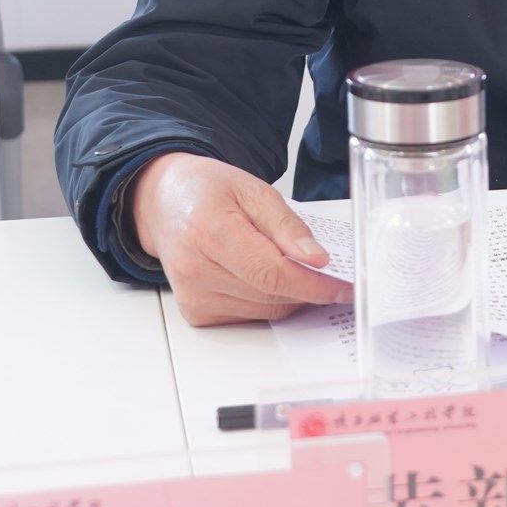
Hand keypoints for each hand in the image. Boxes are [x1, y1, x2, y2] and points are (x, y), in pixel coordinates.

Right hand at [130, 152, 351, 326]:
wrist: (163, 203)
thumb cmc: (207, 192)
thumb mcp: (254, 190)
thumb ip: (287, 226)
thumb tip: (317, 259)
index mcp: (209, 231)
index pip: (271, 273)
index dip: (313, 284)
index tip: (342, 285)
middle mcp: (195, 270)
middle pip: (271, 295)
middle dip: (309, 288)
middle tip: (331, 274)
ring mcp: (193, 296)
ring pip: (265, 311)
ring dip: (290, 295)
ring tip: (295, 267)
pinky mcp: (196, 313)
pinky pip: (250, 316)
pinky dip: (268, 300)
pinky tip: (266, 276)